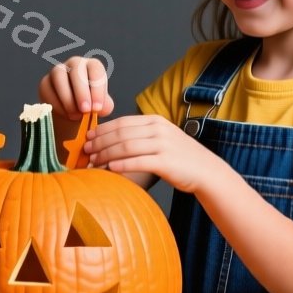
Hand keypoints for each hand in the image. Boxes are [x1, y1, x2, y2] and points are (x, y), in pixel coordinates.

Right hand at [38, 56, 114, 120]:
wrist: (72, 114)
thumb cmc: (90, 106)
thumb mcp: (100, 107)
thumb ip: (104, 106)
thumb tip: (101, 108)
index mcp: (92, 66)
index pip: (96, 70)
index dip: (97, 89)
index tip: (97, 108)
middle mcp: (75, 64)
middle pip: (76, 70)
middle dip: (81, 92)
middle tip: (85, 110)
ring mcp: (58, 71)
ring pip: (59, 76)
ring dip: (67, 97)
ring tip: (74, 115)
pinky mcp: (45, 82)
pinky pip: (47, 89)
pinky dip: (56, 104)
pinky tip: (65, 114)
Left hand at [83, 114, 224, 193]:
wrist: (206, 171)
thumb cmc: (180, 158)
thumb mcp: (162, 138)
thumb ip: (141, 136)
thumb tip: (112, 141)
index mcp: (155, 121)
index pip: (122, 122)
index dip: (102, 130)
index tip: (88, 138)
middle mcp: (159, 129)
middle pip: (121, 133)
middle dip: (100, 142)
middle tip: (85, 152)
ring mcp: (163, 144)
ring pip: (126, 147)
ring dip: (106, 154)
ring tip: (93, 162)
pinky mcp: (166, 161)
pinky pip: (138, 161)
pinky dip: (122, 164)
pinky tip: (110, 169)